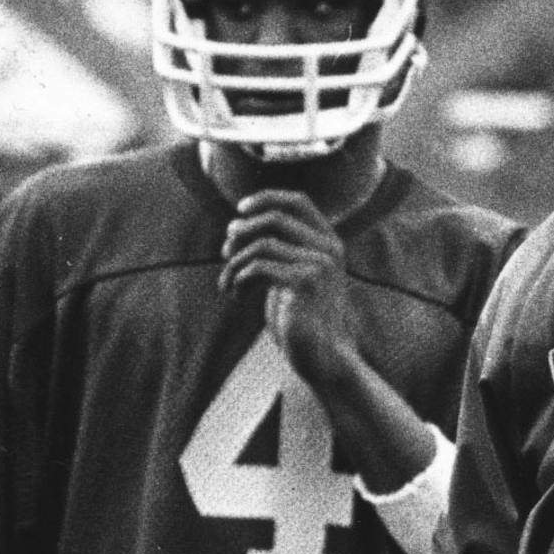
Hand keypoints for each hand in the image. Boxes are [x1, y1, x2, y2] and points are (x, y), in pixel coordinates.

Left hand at [221, 189, 359, 390]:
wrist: (321, 356)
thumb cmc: (300, 317)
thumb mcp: (292, 274)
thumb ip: (279, 249)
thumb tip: (235, 226)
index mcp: (328, 241)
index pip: (298, 200)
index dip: (266, 197)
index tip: (239, 211)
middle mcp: (328, 248)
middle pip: (274, 217)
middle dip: (242, 231)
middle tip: (225, 252)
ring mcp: (319, 264)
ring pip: (261, 243)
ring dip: (234, 262)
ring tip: (227, 283)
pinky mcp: (305, 283)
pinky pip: (258, 267)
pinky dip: (238, 279)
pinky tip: (236, 295)